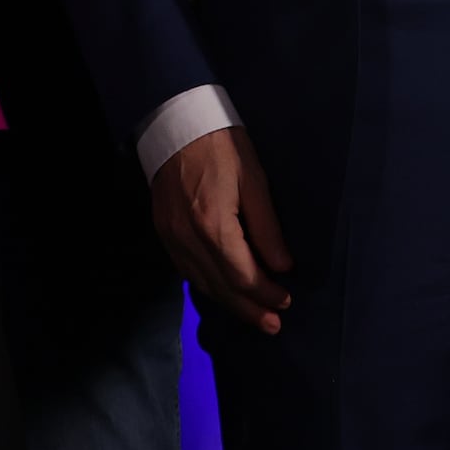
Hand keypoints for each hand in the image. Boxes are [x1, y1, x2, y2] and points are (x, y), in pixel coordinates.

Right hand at [151, 125, 295, 334]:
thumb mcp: (254, 180)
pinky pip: (186, 271)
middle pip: (221, 287)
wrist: (175, 123)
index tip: (286, 301)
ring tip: (253, 316)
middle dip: (249, 309)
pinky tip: (222, 292)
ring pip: (202, 284)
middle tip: (273, 326)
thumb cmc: (222, 146)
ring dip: (229, 303)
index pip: (243, 275)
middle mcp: (188, 239)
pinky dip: (207, 286)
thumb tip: (282, 266)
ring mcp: (171, 238)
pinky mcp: (163, 232)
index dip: (265, 293)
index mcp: (214, 225)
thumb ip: (267, 227)